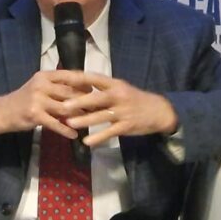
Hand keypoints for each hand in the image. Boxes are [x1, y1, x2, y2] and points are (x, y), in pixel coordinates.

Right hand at [0, 70, 91, 138]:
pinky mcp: (34, 115)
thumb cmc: (26, 99)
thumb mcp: (40, 87)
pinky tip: (74, 135)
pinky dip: (66, 130)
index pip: (70, 75)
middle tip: (98, 108)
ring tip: (90, 122)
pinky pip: (55, 123)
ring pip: (65, 107)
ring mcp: (38, 99)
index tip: (100, 87)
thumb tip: (85, 89)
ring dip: (79, 115)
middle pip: (70, 92)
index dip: (86, 81)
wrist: (3, 111)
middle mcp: (42, 85)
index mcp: (45, 76)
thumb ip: (58, 86)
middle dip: (86, 100)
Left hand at [63, 72, 177, 146]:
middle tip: (63, 106)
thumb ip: (102, 89)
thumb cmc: (134, 99)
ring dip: (85, 120)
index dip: (77, 78)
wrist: (159, 111)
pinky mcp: (127, 125)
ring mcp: (123, 111)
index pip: (94, 78)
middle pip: (97, 97)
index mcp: (115, 84)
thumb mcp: (120, 89)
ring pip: (101, 115)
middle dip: (79, 101)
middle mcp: (119, 96)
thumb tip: (78, 88)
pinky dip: (98, 137)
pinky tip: (87, 142)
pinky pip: (110, 132)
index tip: (62, 79)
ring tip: (69, 124)